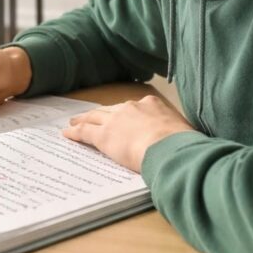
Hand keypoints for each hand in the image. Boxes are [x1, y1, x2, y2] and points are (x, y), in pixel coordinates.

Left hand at [62, 96, 195, 171]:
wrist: (169, 147)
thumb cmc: (183, 143)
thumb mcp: (185, 130)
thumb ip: (178, 131)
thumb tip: (184, 141)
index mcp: (152, 104)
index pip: (135, 108)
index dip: (127, 114)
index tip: (124, 118)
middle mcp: (131, 107)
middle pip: (111, 110)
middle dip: (101, 113)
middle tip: (91, 116)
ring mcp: (115, 120)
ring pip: (95, 117)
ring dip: (84, 120)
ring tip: (75, 123)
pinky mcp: (104, 135)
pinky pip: (85, 132)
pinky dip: (75, 132)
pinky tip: (68, 134)